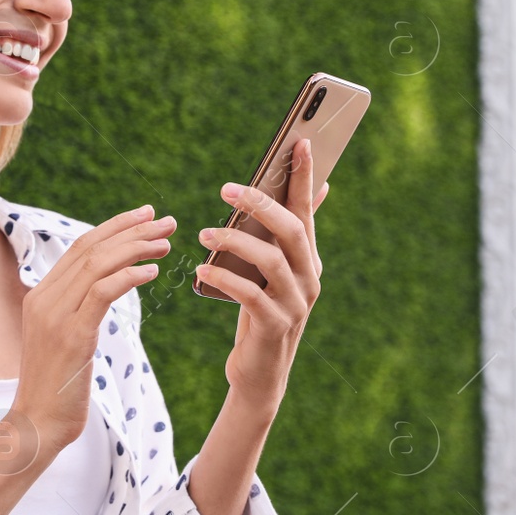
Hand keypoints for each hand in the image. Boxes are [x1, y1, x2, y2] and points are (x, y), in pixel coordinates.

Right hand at [13, 204, 176, 447]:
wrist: (38, 423)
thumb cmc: (58, 387)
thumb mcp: (64, 340)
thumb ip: (76, 312)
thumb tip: (102, 291)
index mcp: (41, 296)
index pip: (79, 248)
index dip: (114, 227)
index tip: (144, 215)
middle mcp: (44, 299)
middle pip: (90, 248)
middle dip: (131, 229)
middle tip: (165, 221)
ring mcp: (55, 316)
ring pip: (97, 264)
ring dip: (135, 248)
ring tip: (166, 243)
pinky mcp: (72, 336)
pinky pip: (102, 293)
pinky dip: (129, 276)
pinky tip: (152, 272)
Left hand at [195, 137, 329, 405]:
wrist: (260, 373)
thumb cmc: (261, 312)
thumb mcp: (274, 271)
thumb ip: (286, 233)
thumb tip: (313, 188)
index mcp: (308, 258)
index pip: (307, 208)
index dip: (304, 176)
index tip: (300, 141)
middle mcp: (309, 277)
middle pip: (291, 230)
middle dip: (261, 204)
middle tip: (225, 190)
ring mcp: (296, 303)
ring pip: (272, 261)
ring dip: (234, 242)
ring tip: (203, 235)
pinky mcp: (275, 326)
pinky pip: (251, 295)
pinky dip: (225, 278)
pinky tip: (202, 269)